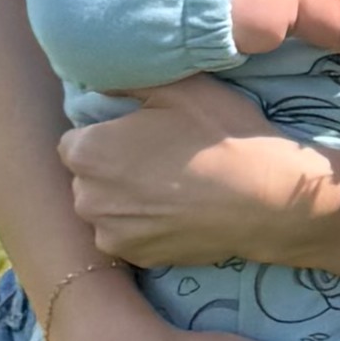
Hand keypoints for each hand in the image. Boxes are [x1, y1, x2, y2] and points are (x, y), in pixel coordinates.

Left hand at [65, 81, 339, 266]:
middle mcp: (86, 198)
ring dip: (125, 199)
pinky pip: (129, 235)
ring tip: (170, 186)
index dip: (103, 133)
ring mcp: (111, 233)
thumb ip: (127, 82)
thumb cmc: (219, 135)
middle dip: (111, 167)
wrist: (265, 199)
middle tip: (156, 157)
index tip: (135, 132)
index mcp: (87, 152)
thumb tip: (100, 85)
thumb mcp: (178, 88)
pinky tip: (178, 211)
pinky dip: (145, 225)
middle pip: (87, 177)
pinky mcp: (137, 258)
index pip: (73, 140)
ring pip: (107, 209)